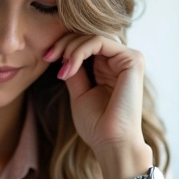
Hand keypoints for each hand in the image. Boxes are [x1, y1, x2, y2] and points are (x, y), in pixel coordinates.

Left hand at [43, 34, 145, 159]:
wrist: (110, 142)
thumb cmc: (96, 124)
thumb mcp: (79, 92)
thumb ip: (74, 70)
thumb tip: (62, 53)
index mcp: (111, 67)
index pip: (86, 44)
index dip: (64, 46)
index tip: (46, 58)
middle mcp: (121, 60)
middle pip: (89, 35)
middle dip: (64, 43)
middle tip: (48, 57)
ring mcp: (129, 59)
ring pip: (92, 36)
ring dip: (70, 49)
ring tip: (61, 69)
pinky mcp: (133, 59)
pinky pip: (99, 41)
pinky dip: (79, 51)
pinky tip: (70, 69)